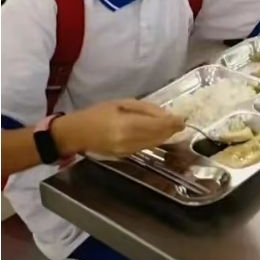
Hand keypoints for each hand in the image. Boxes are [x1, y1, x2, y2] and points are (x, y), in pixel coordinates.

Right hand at [60, 99, 183, 156]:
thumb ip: (145, 109)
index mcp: (127, 125)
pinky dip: (154, 140)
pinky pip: (145, 147)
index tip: (183, 119)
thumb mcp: (122, 103)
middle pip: (158, 137)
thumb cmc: (98, 113)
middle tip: (181, 122)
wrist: (76, 133)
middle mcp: (128, 141)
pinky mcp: (124, 156)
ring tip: (172, 126)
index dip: (173, 123)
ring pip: (154, 144)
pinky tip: (158, 134)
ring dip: (165, 136)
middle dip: (172, 129)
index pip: (158, 126)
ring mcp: (126, 151)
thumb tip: (167, 114)